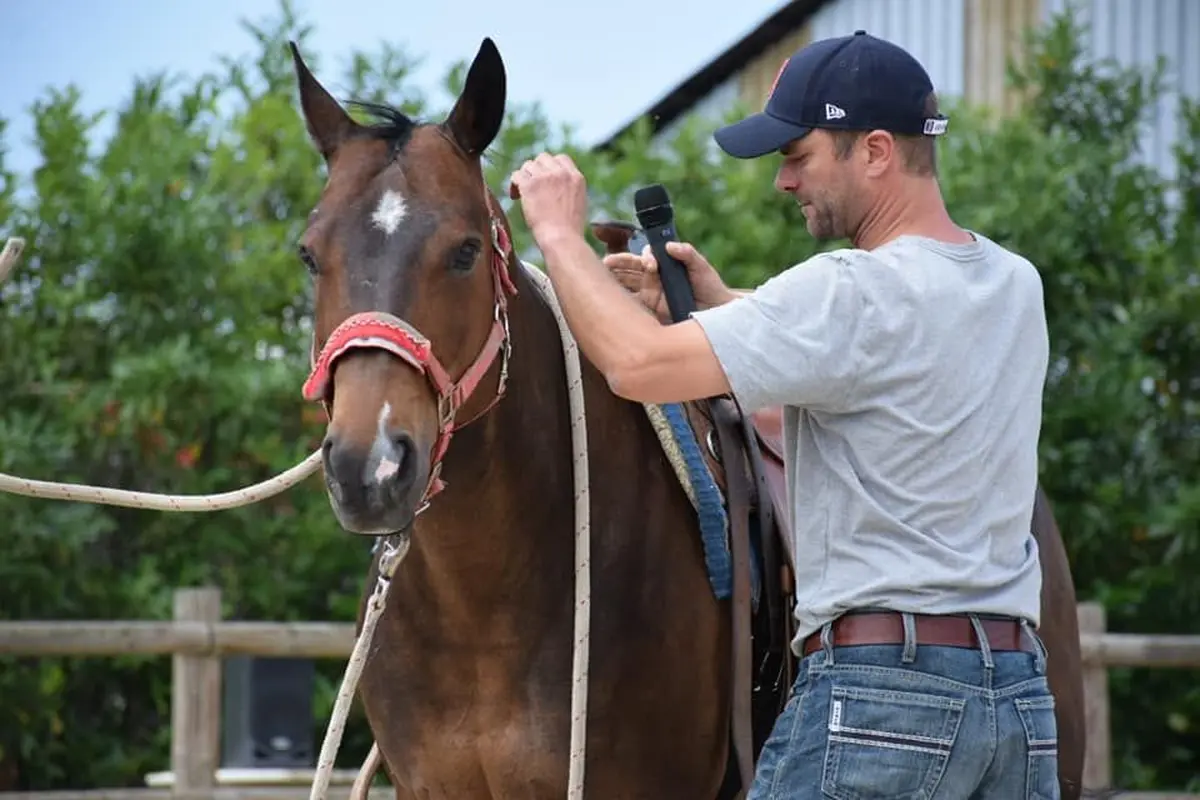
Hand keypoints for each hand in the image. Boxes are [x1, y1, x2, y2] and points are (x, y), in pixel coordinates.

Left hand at [509, 153, 588, 244]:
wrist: (562, 238)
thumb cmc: (569, 230)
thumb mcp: (578, 203)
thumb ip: (569, 189)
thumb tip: (556, 187)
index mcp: (576, 177)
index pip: (561, 159)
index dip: (550, 167)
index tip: (545, 180)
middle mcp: (561, 173)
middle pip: (542, 158)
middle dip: (536, 170)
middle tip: (532, 187)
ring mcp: (544, 177)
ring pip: (528, 165)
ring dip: (524, 177)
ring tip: (522, 194)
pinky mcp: (529, 185)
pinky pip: (516, 175)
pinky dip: (513, 185)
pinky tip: (515, 197)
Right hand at [603, 240, 735, 322]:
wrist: (717, 312)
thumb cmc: (710, 286)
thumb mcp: (701, 267)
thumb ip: (687, 253)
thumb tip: (670, 245)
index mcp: (663, 265)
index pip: (644, 257)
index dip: (642, 257)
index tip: (650, 263)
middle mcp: (653, 279)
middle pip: (629, 270)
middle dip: (616, 265)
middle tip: (605, 262)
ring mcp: (650, 296)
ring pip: (626, 287)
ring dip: (613, 282)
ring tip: (601, 280)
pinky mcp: (650, 312)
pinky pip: (632, 307)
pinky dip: (621, 304)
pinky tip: (612, 302)